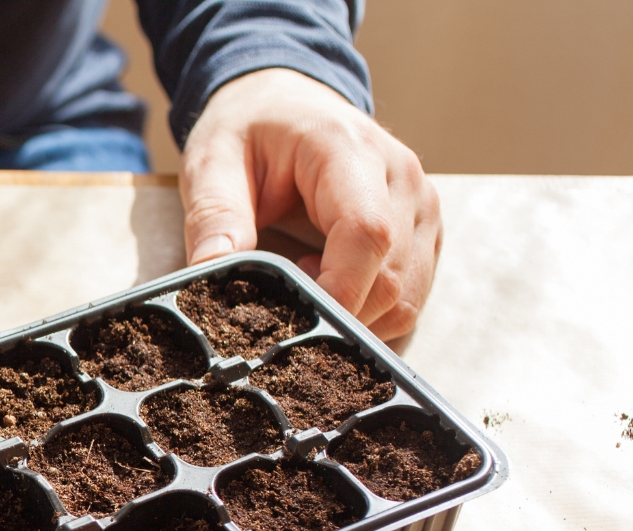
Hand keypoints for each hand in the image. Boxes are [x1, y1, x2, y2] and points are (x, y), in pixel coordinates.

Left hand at [179, 68, 440, 340]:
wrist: (285, 103)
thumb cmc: (249, 131)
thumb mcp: (212, 164)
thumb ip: (214, 217)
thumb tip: (208, 272)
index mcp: (349, 151)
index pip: (366, 234)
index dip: (337, 292)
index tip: (292, 326)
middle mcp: (402, 178)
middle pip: (390, 278)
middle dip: (336, 317)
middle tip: (280, 314)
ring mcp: (421, 206)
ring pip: (406, 298)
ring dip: (353, 319)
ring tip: (302, 290)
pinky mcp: (424, 233)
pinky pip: (409, 297)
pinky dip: (368, 314)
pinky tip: (326, 288)